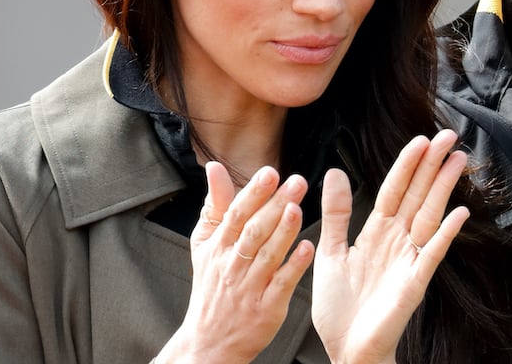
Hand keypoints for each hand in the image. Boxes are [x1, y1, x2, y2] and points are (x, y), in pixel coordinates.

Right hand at [156, 162, 314, 363]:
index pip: (236, 214)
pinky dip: (294, 266)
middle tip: (297, 182)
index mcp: (219, 248)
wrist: (208, 342)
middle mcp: (233, 266)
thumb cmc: (211, 288)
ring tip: (298, 209)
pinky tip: (308, 249)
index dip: (253, 193)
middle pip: (254, 231)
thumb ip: (214, 206)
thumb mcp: (203, 246)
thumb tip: (215, 168)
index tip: (269, 173)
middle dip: (275, 205)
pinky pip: (281, 284)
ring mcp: (250, 288)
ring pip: (268, 256)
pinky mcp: (267, 308)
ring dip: (284, 231)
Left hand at [312, 130, 470, 363]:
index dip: (406, 165)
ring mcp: (409, 259)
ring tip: (458, 160)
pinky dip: (446, 232)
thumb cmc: (339, 308)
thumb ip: (335, 214)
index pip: (394, 189)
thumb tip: (334, 172)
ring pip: (429, 214)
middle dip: (432, 165)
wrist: (346, 349)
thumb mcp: (329, 252)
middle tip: (448, 136)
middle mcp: (397, 240)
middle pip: (417, 194)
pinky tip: (459, 212)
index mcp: (376, 232)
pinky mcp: (415, 281)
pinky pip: (433, 252)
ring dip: (444, 187)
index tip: (420, 140)